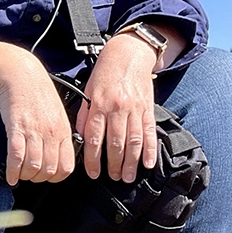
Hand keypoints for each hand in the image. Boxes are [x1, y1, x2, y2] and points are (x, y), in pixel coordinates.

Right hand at [0, 52, 76, 185]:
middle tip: (30, 175)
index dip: (56, 177)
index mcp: (63, 130)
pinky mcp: (16, 127)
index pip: (67, 166)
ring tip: (19, 174)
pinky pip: (16, 156)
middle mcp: (51, 132)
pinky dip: (12, 170)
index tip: (47, 176)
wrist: (19, 72)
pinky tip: (9, 175)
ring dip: (25, 176)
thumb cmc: (36, 91)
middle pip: (49, 170)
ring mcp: (34, 130)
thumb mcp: (56, 113)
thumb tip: (56, 154)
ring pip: (33, 167)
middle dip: (38, 178)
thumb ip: (58, 134)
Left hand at [76, 33, 158, 182]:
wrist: (128, 54)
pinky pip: (150, 133)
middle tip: (113, 178)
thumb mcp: (88, 92)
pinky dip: (150, 150)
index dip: (93, 159)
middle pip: (115, 143)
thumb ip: (84, 116)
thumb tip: (81, 138)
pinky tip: (148, 163)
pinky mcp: (148, 109)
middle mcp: (117, 108)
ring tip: (128, 176)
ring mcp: (134, 109)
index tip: (93, 173)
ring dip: (131, 162)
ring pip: (133, 141)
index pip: (94, 139)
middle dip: (114, 165)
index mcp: (99, 105)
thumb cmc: (105, 74)